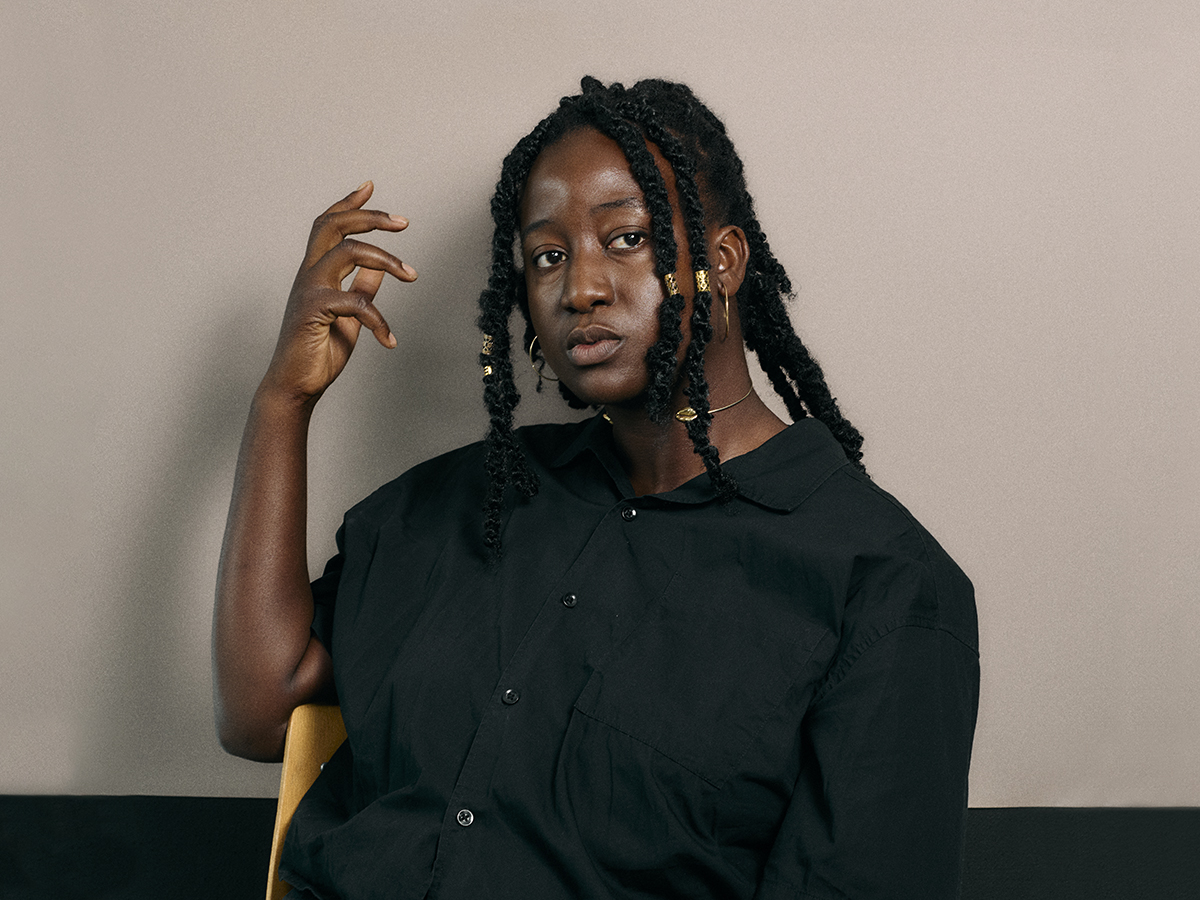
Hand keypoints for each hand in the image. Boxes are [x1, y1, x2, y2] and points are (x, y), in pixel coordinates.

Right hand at [262, 181, 416, 403]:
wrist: (295, 386)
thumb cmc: (318, 351)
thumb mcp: (350, 315)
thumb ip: (363, 288)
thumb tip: (382, 268)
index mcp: (316, 272)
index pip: (328, 226)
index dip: (348, 203)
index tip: (370, 186)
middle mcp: (308, 274)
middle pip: (334, 225)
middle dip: (370, 216)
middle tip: (404, 222)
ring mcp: (308, 290)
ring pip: (349, 252)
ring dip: (387, 259)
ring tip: (412, 275)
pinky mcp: (313, 310)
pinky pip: (356, 302)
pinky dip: (380, 321)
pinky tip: (389, 341)